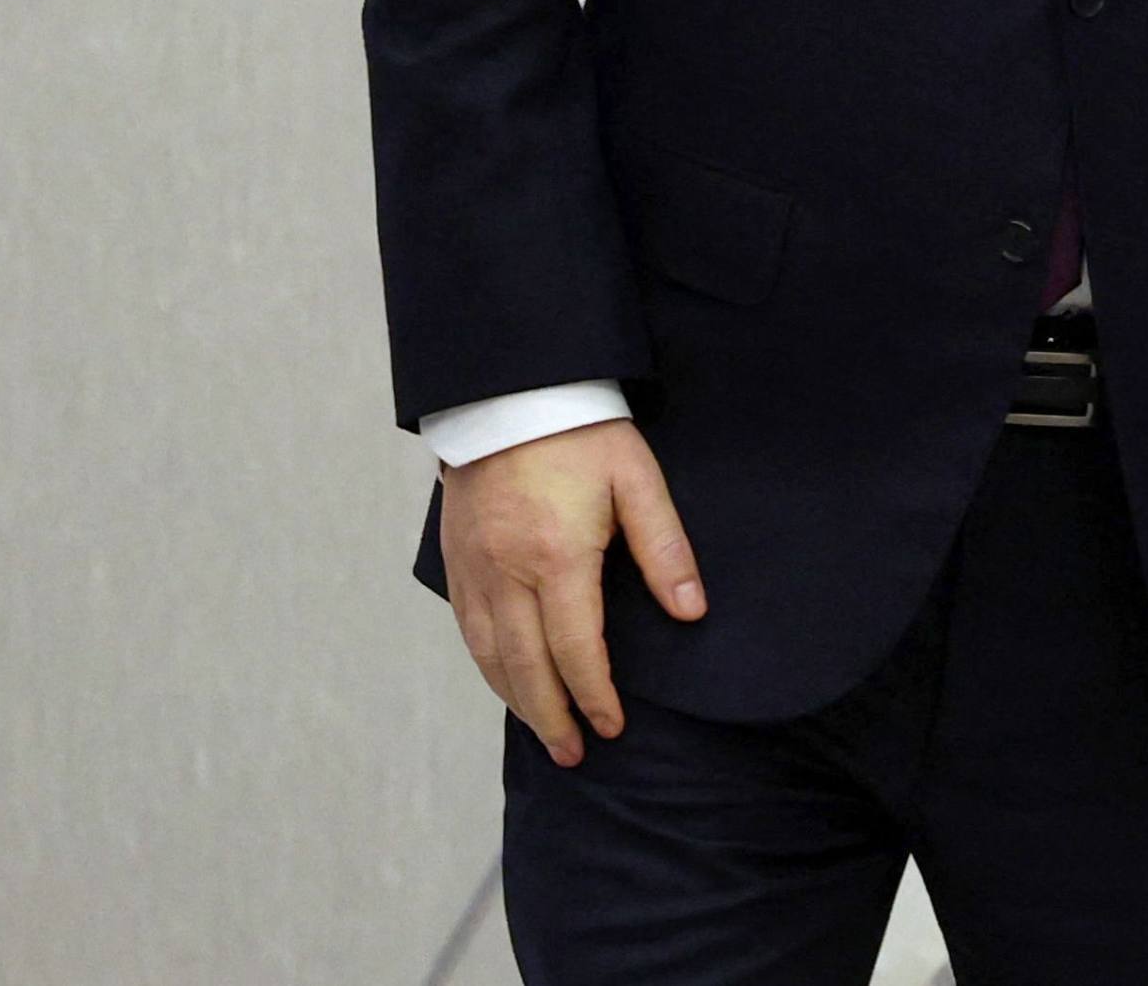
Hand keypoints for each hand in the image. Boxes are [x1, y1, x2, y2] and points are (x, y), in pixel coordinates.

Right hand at [438, 418, 706, 768]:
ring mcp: (474, 570)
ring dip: (516, 700)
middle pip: (526, 667)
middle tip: (573, 755)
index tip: (612, 728)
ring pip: (489, 656)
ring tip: (542, 730)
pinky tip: (504, 681)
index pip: (575, 650)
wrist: (509, 392)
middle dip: (551, 717)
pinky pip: (467, 629)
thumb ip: (665, 548)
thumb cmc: (582, 433)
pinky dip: (486, 666)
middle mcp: (506, 574)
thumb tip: (691, 610)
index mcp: (557, 558)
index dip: (594, 695)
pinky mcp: (455, 560)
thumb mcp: (637, 480)